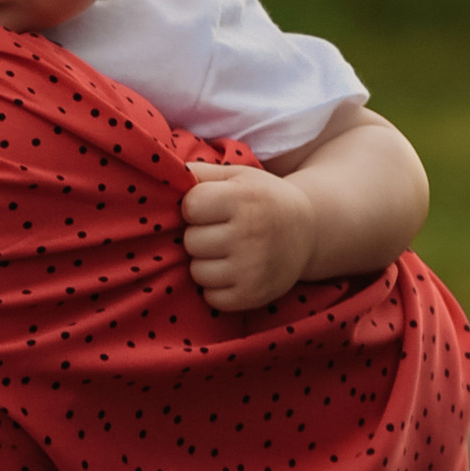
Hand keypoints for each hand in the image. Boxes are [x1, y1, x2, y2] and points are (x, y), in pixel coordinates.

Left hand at [182, 162, 315, 310]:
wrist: (309, 231)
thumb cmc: (262, 199)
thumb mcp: (238, 176)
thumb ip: (200, 172)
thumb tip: (160, 174)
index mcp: (244, 199)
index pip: (190, 207)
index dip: (195, 207)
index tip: (212, 208)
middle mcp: (250, 234)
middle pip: (191, 241)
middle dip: (200, 236)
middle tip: (222, 231)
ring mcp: (252, 268)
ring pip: (197, 272)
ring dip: (206, 263)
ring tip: (228, 252)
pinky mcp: (253, 295)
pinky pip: (212, 297)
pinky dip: (217, 287)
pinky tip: (234, 272)